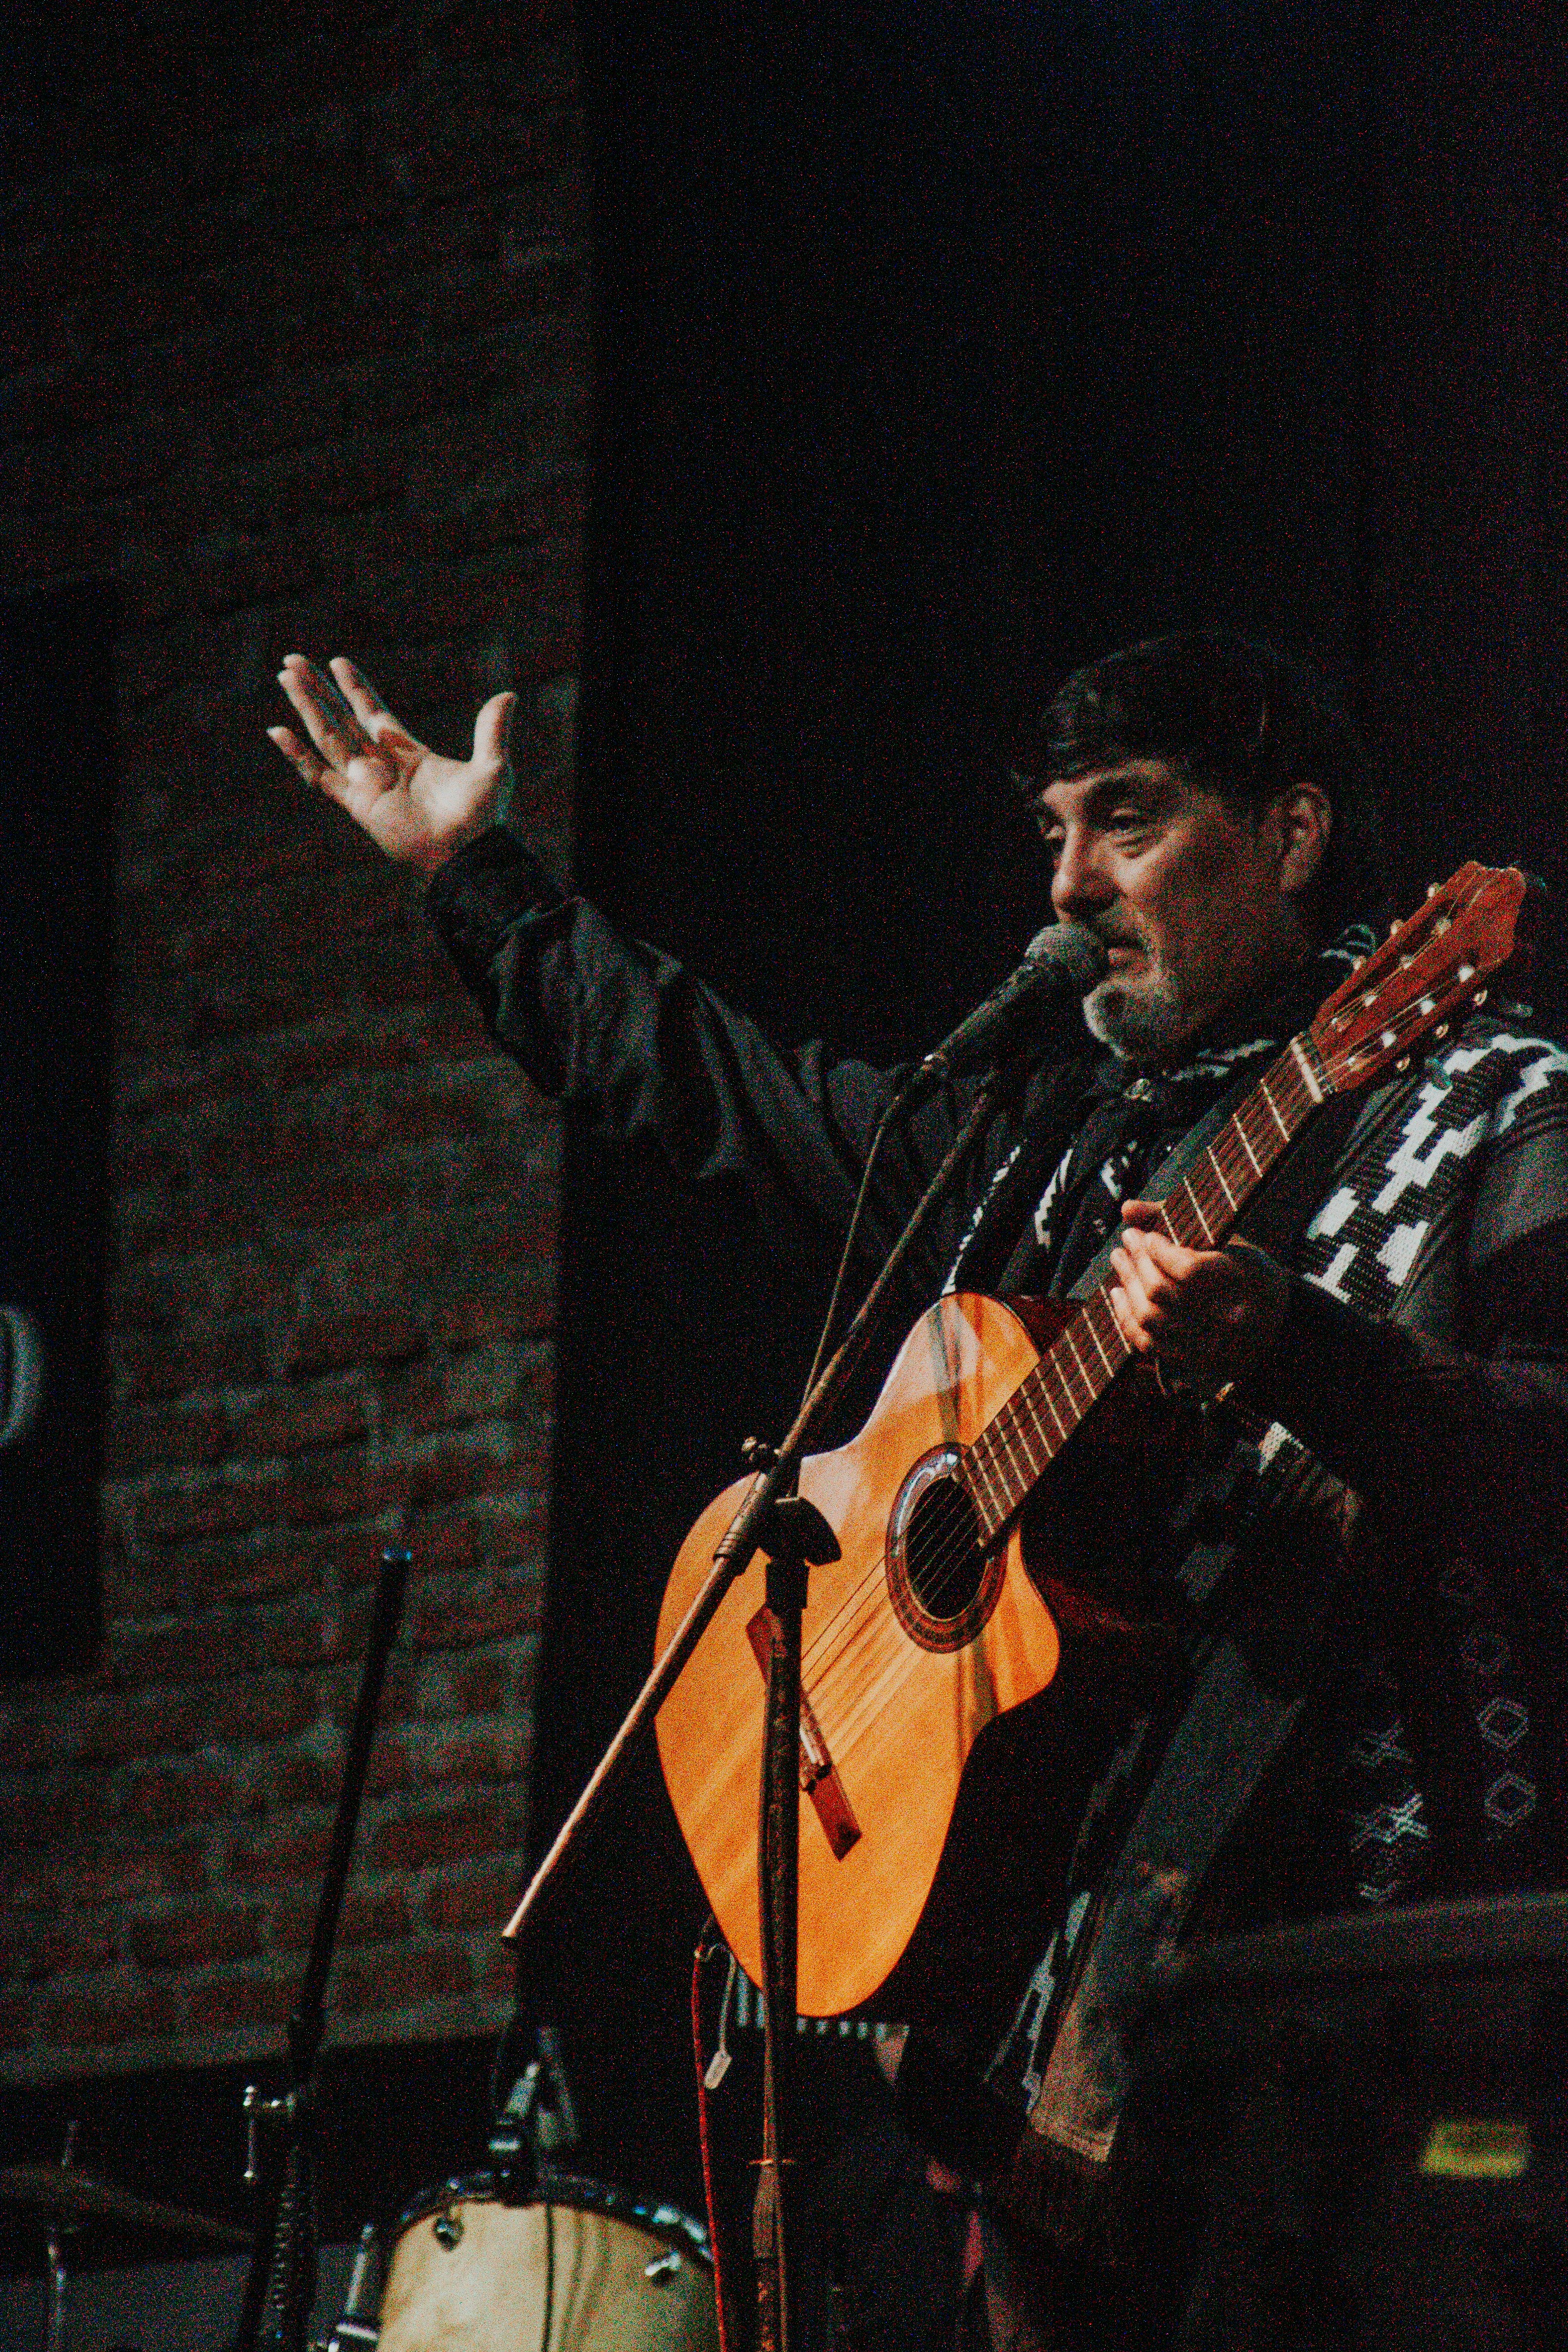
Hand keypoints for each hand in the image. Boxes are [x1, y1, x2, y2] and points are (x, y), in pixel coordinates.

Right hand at [268, 653, 514, 878]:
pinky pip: (319, 776)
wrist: (467, 854)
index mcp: (409, 753)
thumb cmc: (482, 818)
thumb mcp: (492, 767)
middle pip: (342, 719)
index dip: (355, 688)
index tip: (338, 663)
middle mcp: (382, 766)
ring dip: (306, 707)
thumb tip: (509, 694)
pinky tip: (278, 732)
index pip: (373, 712)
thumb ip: (492, 729)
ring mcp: (366, 784)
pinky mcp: (356, 804)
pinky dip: (298, 756)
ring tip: (285, 677)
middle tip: (293, 662)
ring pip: (327, 736)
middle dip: (318, 690)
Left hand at [1108, 1199, 1289, 1395]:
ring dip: (1127, 1285)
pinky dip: (1126, 1316)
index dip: (1160, 1251)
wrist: (1275, 1325)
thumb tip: (1127, 1208)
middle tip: (1128, 1240)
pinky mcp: (1191, 1361)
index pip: (1189, 1270)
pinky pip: (1148, 1343)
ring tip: (1120, 1260)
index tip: (1149, 1236)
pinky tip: (1120, 1293)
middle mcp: (1227, 1318)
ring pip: (1150, 1318)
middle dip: (1137, 1261)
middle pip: (1163, 1292)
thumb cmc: (1248, 1271)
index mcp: (1245, 1281)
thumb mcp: (1229, 1240)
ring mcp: (1208, 1345)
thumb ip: (1177, 1219)